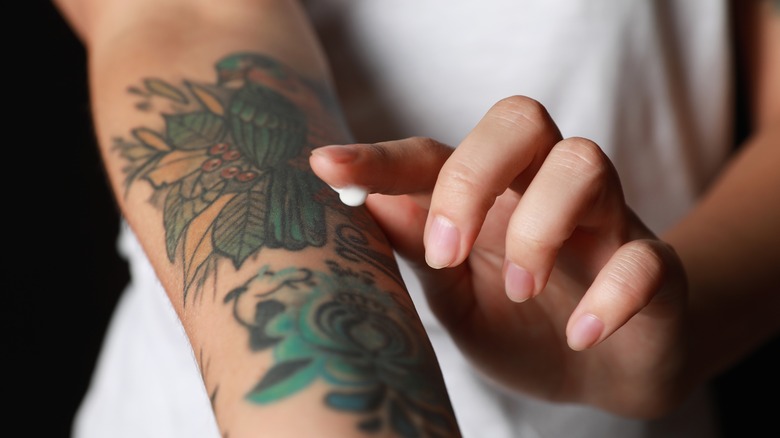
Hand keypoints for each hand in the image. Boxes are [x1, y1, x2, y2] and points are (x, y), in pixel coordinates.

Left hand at [310, 96, 689, 417]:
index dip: (380, 158)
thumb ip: (423, 251)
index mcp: (492, 197)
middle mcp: (546, 191)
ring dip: (539, 228)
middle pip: (521, 119)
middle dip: (474, 175)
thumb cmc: (523, 327)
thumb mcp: (457, 298)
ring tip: (521, 291)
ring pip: (585, 162)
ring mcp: (605, 222)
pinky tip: (579, 335)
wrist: (605, 375)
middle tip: (447, 253)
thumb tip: (369, 203)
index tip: (325, 166)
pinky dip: (610, 295)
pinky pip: (646, 256)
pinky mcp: (655, 267)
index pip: (435, 154)